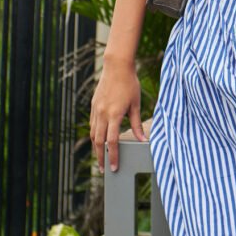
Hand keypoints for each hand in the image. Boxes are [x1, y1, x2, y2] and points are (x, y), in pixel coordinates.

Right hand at [89, 58, 145, 172]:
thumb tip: (143, 140)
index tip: (113, 167)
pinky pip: (92, 124)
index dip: (112, 156)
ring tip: (101, 157)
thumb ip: (137, 124)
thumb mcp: (136, 104)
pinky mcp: (93, 105)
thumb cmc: (130, 84)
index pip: (112, 142)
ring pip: (93, 134)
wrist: (117, 67)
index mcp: (114, 115)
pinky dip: (95, 134)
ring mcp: (96, 110)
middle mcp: (102, 114)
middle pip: (99, 141)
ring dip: (96, 147)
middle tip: (104, 169)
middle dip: (101, 157)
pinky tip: (99, 140)